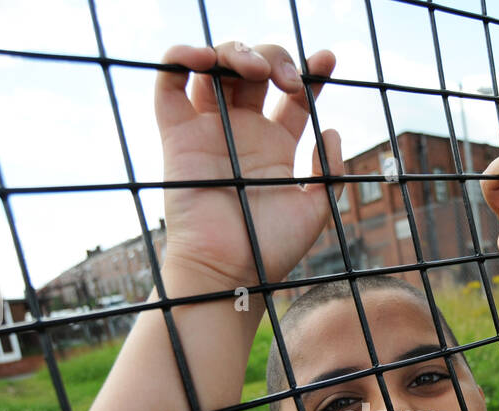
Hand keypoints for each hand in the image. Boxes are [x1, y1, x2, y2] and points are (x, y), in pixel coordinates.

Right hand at [154, 42, 341, 290]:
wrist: (228, 272)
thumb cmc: (270, 250)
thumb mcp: (316, 210)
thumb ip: (330, 170)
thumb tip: (330, 130)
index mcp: (276, 145)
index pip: (294, 95)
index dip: (312, 72)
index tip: (328, 59)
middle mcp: (241, 131)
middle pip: (255, 69)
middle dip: (276, 58)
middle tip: (290, 82)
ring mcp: (208, 130)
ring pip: (214, 66)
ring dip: (236, 51)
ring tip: (257, 71)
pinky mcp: (176, 135)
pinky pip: (168, 81)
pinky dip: (180, 56)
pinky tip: (206, 59)